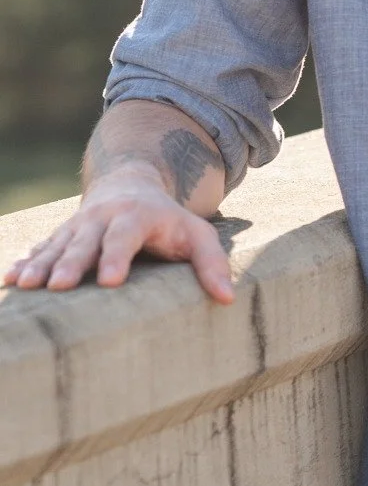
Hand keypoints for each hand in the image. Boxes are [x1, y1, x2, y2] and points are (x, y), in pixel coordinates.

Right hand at [2, 163, 234, 303]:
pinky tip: (10, 280)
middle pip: (86, 240)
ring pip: (58, 244)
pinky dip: (25, 262)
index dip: (117, 256)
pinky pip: (41, 248)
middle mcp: (103, 218)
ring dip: (42, 264)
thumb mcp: (197, 235)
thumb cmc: (169, 222)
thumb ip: (211, 263)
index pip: (126, 236)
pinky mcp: (62, 235)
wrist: (131, 187)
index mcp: (137, 216)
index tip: (111, 281)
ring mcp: (78, 226)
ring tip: (25, 285)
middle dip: (72, 263)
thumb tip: (229, 298)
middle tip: (60, 287)